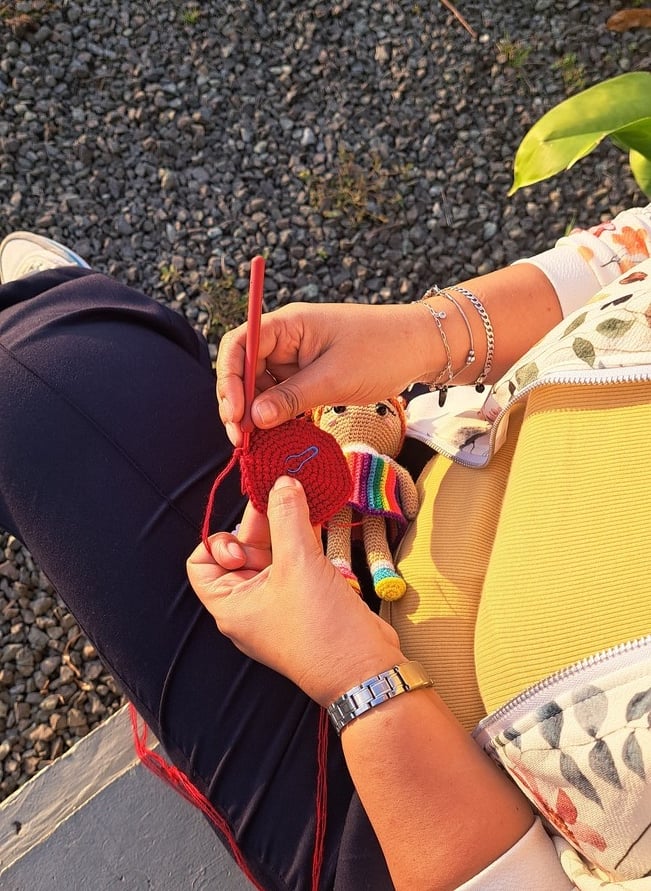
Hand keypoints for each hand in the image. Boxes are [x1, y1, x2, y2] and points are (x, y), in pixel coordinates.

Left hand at [187, 476, 403, 705]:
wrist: (365, 670)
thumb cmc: (319, 627)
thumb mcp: (298, 563)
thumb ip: (287, 517)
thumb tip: (281, 482)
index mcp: (230, 605)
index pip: (201, 563)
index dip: (219, 540)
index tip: (247, 529)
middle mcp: (249, 605)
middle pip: (241, 552)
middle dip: (261, 524)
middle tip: (282, 495)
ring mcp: (279, 604)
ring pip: (273, 555)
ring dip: (287, 528)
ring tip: (303, 499)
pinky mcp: (307, 601)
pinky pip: (298, 565)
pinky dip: (306, 542)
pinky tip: (320, 520)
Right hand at [216, 301, 432, 445]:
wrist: (421, 347)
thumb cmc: (381, 350)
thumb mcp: (334, 378)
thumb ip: (291, 398)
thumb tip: (254, 419)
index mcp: (288, 324)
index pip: (239, 344)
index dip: (229, 379)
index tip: (235, 414)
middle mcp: (286, 338)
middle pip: (244, 369)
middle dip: (239, 403)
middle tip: (241, 440)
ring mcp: (296, 358)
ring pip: (261, 387)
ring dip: (255, 414)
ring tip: (256, 444)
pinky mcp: (308, 375)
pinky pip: (281, 396)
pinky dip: (275, 416)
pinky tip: (274, 437)